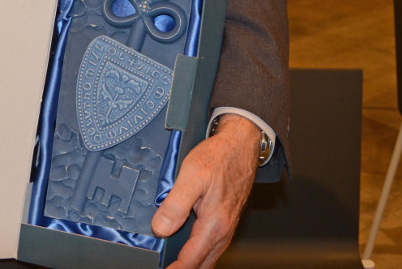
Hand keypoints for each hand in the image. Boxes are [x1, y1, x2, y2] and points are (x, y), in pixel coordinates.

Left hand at [151, 114, 259, 268]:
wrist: (241, 144)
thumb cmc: (219, 156)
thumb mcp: (191, 174)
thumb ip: (176, 204)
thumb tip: (160, 228)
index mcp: (214, 224)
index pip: (191, 260)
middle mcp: (222, 230)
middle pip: (201, 264)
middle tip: (167, 267)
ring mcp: (226, 225)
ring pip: (208, 256)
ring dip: (193, 262)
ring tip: (175, 263)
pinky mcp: (225, 219)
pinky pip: (212, 245)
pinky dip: (200, 253)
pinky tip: (189, 248)